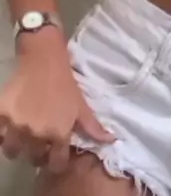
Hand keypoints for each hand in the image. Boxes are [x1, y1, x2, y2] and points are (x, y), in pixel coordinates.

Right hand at [0, 30, 114, 172]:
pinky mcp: (1, 113)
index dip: (57, 160)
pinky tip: (10, 123)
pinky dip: (2, 132)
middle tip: (39, 141)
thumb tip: (111, 140)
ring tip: (23, 133)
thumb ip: (92, 126)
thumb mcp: (81, 103)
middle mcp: (36, 133)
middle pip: (33, 158)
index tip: (55, 153)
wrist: (43, 55)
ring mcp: (17, 124)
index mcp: (58, 133)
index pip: (56, 163)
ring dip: (18, 145)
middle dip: (37, 153)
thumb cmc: (65, 79)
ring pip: (12, 150)